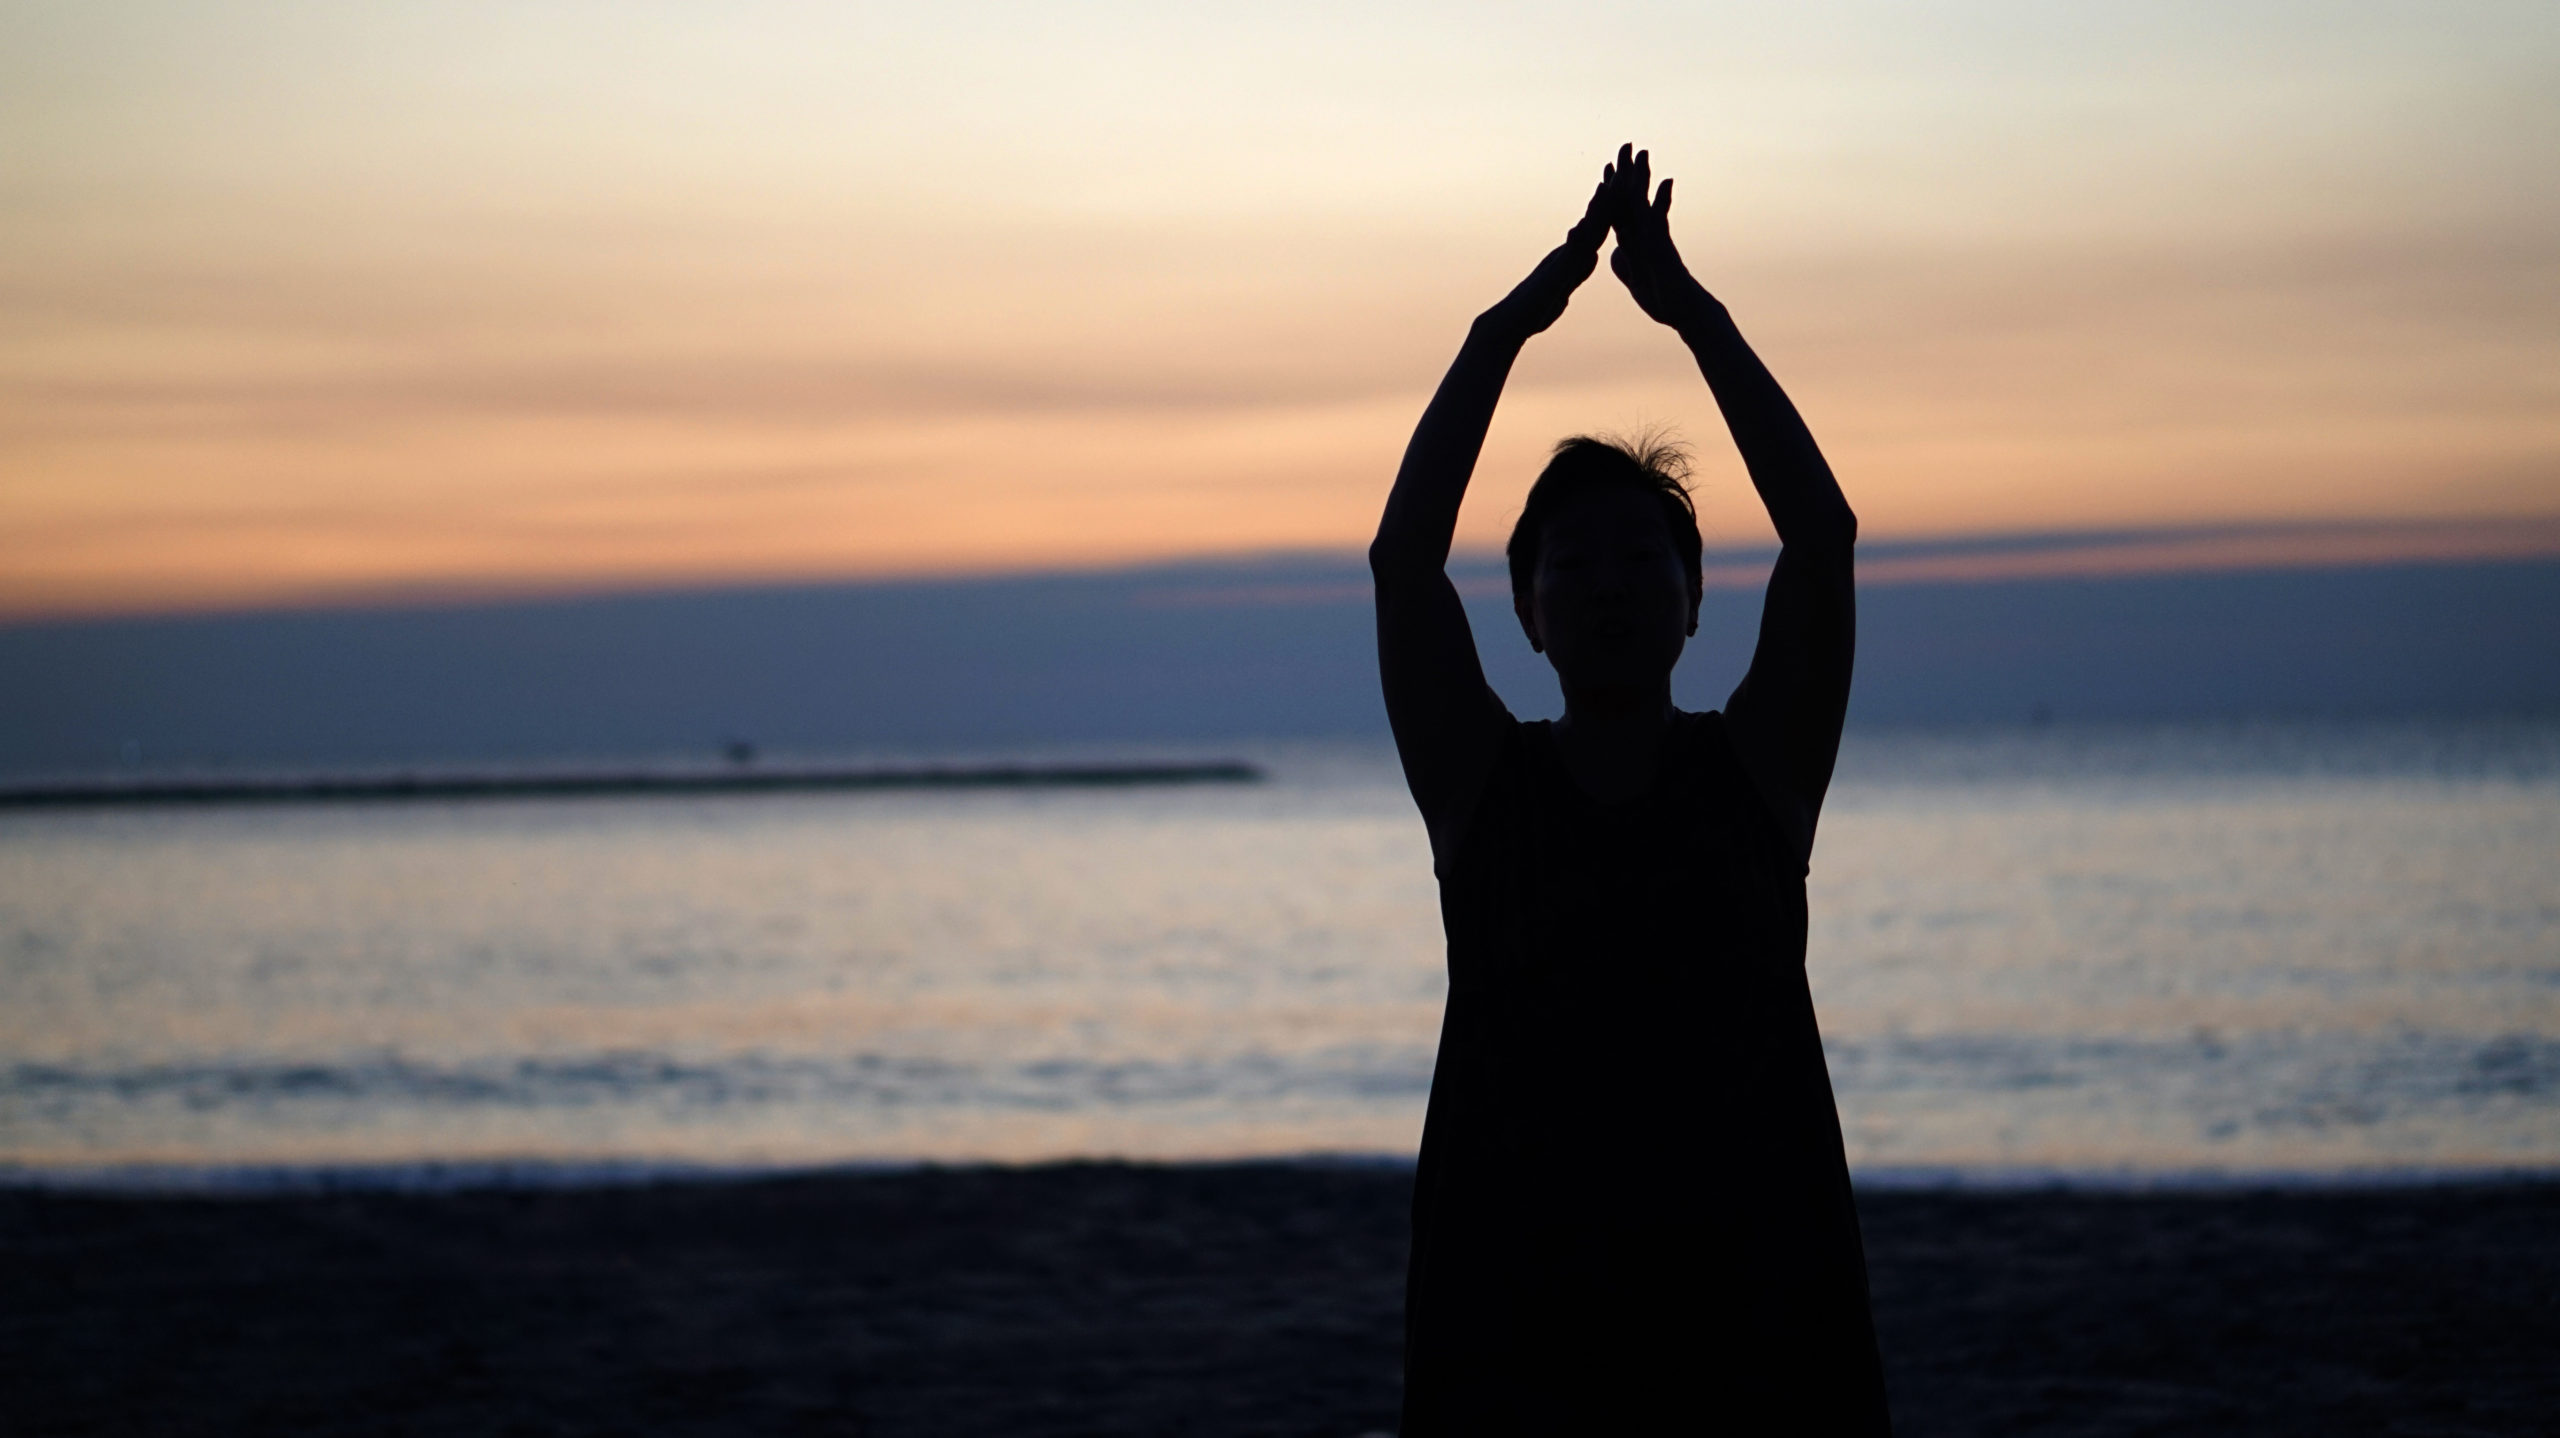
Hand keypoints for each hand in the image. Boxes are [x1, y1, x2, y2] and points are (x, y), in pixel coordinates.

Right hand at [1482, 163, 1614, 338]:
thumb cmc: (1534, 312)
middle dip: (1610, 195)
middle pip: (1597, 219)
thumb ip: (1576, 271)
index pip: (1600, 227)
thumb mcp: (1565, 287)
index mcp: (1576, 256)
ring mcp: (1565, 258)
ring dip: (1599, 206)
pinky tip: (1590, 221)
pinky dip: (1584, 233)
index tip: (1624, 185)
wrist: (1512, 322)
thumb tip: (1590, 257)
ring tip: (1611, 183)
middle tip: (1622, 168)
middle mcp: (1571, 252)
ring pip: (1587, 228)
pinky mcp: (1559, 270)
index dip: (1613, 206)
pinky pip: (1575, 248)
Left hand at [1604, 144, 1713, 329]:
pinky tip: (1666, 181)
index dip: (1611, 189)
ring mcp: (1656, 240)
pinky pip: (1661, 223)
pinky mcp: (1665, 248)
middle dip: (1628, 172)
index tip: (1606, 167)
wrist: (1685, 313)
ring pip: (1645, 204)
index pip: (1619, 210)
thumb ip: (1623, 263)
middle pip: (1632, 199)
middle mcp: (1646, 235)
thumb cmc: (1663, 298)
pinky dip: (1662, 202)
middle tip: (1626, 145)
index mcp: (1634, 242)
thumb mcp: (1633, 279)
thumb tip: (1614, 251)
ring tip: (1644, 154)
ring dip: (1643, 179)